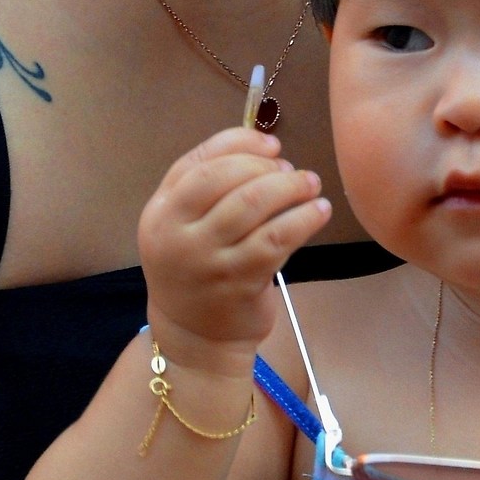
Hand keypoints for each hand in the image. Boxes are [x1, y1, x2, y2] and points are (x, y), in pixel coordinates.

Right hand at [136, 126, 331, 355]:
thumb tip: (267, 147)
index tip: (273, 145)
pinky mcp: (238, 283)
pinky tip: (319, 212)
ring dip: (291, 187)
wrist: (193, 336)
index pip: (200, 160)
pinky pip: (276, 239)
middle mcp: (177, 233)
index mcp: (161, 211)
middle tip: (293, 172)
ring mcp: (206, 260)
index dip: (241, 143)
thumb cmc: (196, 268)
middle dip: (267, 166)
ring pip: (253, 204)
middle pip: (226, 177)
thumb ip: (208, 184)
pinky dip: (303, 219)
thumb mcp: (183, 225)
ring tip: (311, 185)